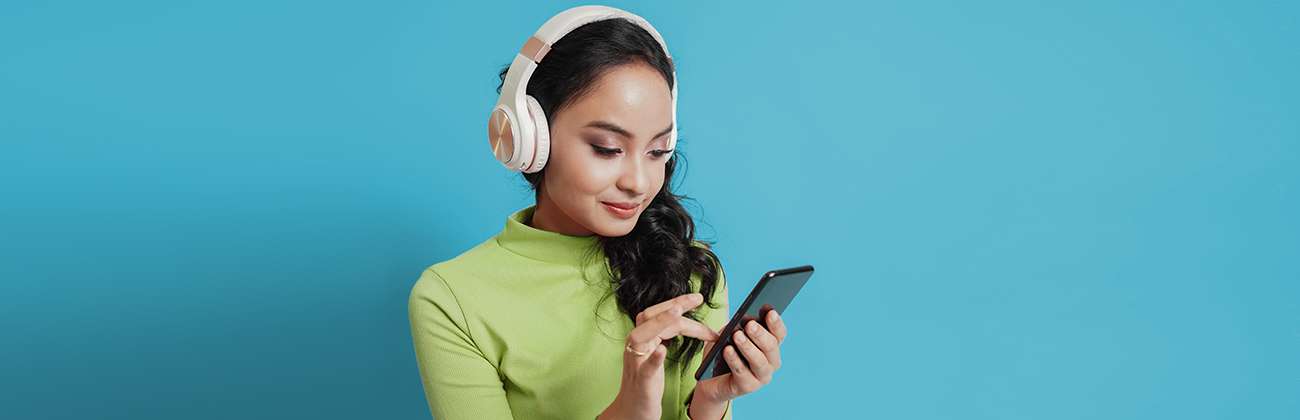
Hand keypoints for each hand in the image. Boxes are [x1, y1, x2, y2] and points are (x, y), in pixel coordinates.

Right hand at [599, 293, 719, 419]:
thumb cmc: (646, 383)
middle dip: (674, 305)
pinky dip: (653, 358)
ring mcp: (636, 363)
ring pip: (643, 336)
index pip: (657, 313)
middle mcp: (635, 346)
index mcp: (641, 339)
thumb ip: (663, 335)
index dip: (677, 303)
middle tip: (698, 298)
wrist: (632, 411)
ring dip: (662, 322)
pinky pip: (646, 368)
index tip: (697, 297)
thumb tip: (682, 318)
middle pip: (650, 318)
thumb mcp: (655, 354)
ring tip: (678, 313)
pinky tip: (662, 350)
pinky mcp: (641, 382)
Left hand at [694, 309, 787, 403]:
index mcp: (771, 346)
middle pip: (771, 347)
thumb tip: (742, 319)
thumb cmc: (724, 351)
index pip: (779, 334)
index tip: (770, 312)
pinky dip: (735, 360)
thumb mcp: (730, 334)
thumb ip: (737, 327)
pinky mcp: (749, 387)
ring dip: (748, 347)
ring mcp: (762, 376)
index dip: (776, 323)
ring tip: (737, 336)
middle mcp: (771, 362)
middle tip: (749, 325)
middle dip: (760, 335)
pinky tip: (727, 350)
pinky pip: (742, 373)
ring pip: (759, 361)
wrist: (712, 378)